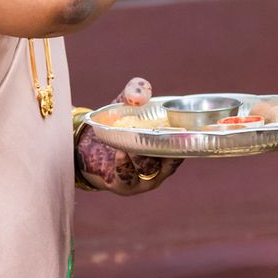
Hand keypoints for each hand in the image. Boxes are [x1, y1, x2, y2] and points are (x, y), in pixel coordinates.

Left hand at [76, 77, 180, 194]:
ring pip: (148, 169)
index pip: (184, 147)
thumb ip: (135, 91)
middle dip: (166, 148)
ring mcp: (144, 179)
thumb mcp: (128, 104)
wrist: (91, 146)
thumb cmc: (119, 124)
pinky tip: (120, 152)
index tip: (184, 127)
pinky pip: (128, 177)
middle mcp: (161, 167)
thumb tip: (139, 96)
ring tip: (130, 142)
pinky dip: (125, 164)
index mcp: (168, 148)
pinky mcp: (125, 186)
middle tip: (161, 133)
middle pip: (169, 161)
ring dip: (140, 154)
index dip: (186, 139)